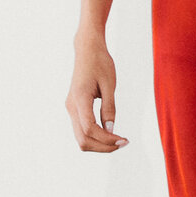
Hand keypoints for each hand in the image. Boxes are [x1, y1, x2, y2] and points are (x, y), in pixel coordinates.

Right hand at [66, 35, 128, 152]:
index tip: (124, 140)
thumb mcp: (109, 85)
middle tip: (123, 143)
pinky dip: (95, 137)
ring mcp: (71, 108)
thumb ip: (109, 108)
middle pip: (83, 140)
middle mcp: (71, 106)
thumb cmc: (100, 63)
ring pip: (81, 138)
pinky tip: (110, 133)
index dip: (107, 140)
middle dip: (103, 147)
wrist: (87, 49)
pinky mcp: (74, 108)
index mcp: (80, 99)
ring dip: (99, 144)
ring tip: (118, 140)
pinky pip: (82, 130)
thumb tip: (111, 130)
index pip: (90, 129)